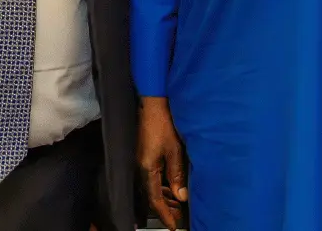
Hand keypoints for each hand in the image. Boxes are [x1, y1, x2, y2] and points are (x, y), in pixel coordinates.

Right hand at [137, 96, 187, 230]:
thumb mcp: (175, 150)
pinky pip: (150, 178)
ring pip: (150, 187)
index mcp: (147, 169)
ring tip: (176, 205)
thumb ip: (177, 174)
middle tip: (176, 218)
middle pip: (150, 195)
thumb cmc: (163, 124)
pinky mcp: (142, 155)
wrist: (152, 104)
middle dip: (164, 209)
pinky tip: (170, 187)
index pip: (155, 199)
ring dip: (163, 198)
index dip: (164, 214)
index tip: (173, 226)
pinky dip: (161, 186)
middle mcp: (140, 168)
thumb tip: (182, 197)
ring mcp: (139, 162)